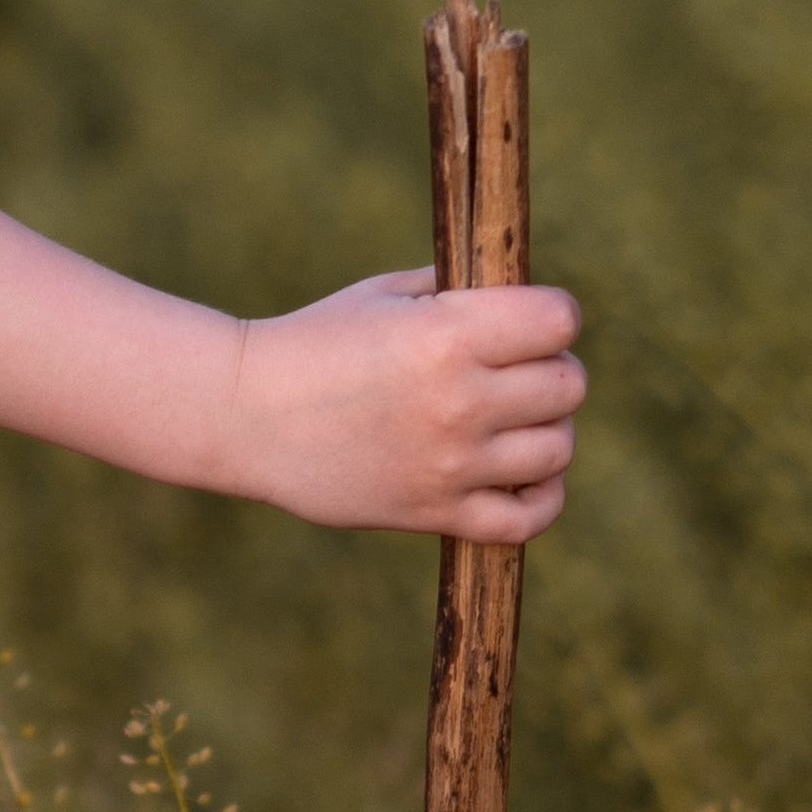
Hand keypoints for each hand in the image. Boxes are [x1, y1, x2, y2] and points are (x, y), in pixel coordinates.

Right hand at [210, 270, 586, 540]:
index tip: (532, 321)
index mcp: (447, 334)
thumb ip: (457, 293)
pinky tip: (522, 476)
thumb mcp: (385, 295)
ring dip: (545, 431)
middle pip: (568, 384)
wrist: (243, 414)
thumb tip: (520, 297)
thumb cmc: (314, 341)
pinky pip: (526, 519)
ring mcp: (450, 462)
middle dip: (550, 370)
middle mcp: (459, 399)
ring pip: (557, 449)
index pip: (560, 320)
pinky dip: (540, 498)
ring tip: (514, 422)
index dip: (553, 315)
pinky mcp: (434, 513)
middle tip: (517, 372)